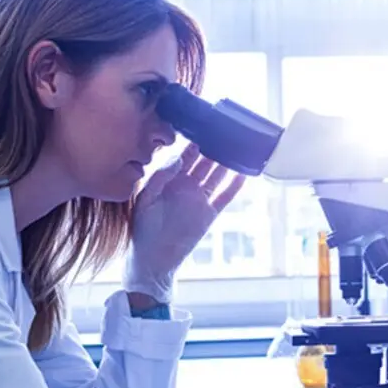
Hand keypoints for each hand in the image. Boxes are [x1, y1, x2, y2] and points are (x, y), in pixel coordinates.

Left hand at [123, 142, 246, 303]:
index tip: (202, 128)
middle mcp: (186, 186)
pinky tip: (243, 173)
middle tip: (225, 132)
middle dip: (214, 148)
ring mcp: (200, 199)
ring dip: (227, 162)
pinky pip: (225, 196)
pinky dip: (235, 185)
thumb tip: (178, 158)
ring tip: (238, 146)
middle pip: (204, 162)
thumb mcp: (145, 198)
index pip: (185, 156)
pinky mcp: (210, 213)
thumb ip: (160, 177)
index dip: (194, 143)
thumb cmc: (144, 229)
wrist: (153, 259)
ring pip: (217, 176)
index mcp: (169, 180)